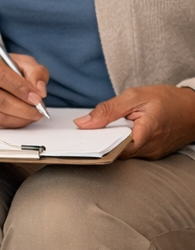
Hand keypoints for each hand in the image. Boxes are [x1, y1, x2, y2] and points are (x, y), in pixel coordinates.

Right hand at [0, 48, 49, 127]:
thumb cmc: (0, 68)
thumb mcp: (20, 62)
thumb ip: (35, 72)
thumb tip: (39, 91)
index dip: (20, 88)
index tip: (37, 98)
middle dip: (22, 108)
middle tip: (38, 110)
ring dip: (18, 119)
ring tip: (31, 115)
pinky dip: (10, 124)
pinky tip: (18, 118)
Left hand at [75, 85, 194, 159]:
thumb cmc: (168, 100)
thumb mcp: (136, 96)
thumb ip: (108, 109)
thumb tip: (83, 123)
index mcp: (146, 134)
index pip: (113, 148)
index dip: (95, 144)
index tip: (80, 138)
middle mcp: (149, 149)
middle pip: (116, 152)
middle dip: (100, 142)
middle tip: (86, 131)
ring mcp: (152, 154)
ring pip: (122, 152)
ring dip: (111, 141)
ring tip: (101, 129)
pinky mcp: (152, 154)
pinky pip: (131, 151)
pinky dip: (121, 142)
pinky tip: (116, 131)